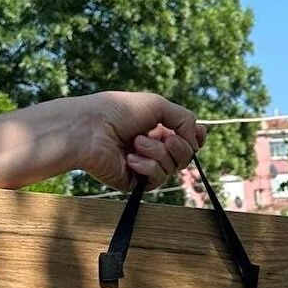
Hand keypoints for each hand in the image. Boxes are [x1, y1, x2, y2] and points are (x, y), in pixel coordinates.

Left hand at [73, 91, 206, 191]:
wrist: (91, 128)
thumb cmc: (119, 112)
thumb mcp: (158, 105)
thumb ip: (185, 119)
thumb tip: (197, 139)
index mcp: (157, 128)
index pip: (187, 138)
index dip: (195, 138)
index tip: (196, 133)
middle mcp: (152, 147)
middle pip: (185, 155)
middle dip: (179, 146)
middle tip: (164, 137)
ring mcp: (143, 165)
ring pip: (172, 167)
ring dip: (157, 152)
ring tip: (136, 143)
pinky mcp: (134, 182)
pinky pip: (156, 179)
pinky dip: (147, 166)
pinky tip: (130, 158)